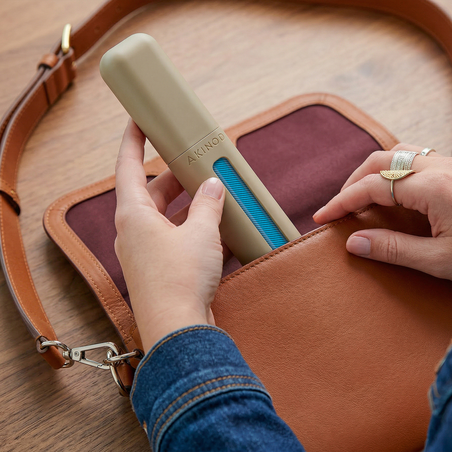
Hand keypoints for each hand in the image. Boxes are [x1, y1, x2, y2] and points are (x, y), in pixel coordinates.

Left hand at [114, 120, 224, 351]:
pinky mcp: (162, 270)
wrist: (178, 329)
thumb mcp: (200, 232)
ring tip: (215, 196)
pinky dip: (196, 233)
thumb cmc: (180, 278)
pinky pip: (178, 241)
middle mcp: (136, 232)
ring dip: (190, 207)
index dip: (132, 142)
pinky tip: (220, 231)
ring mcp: (148, 253)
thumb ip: (207, 205)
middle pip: (153, 193)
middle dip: (176, 177)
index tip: (137, 121)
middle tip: (196, 164)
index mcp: (134, 215)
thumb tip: (213, 187)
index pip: (128, 167)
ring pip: (168, 218)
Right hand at [313, 143, 451, 280]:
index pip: (372, 187)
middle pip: (381, 161)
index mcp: (433, 187)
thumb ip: (395, 249)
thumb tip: (354, 242)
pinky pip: (417, 158)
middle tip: (340, 206)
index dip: (342, 202)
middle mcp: (441, 168)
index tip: (323, 216)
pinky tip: (394, 189)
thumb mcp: (442, 260)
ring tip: (362, 194)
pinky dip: (395, 169)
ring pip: (400, 154)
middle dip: (353, 182)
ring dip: (374, 171)